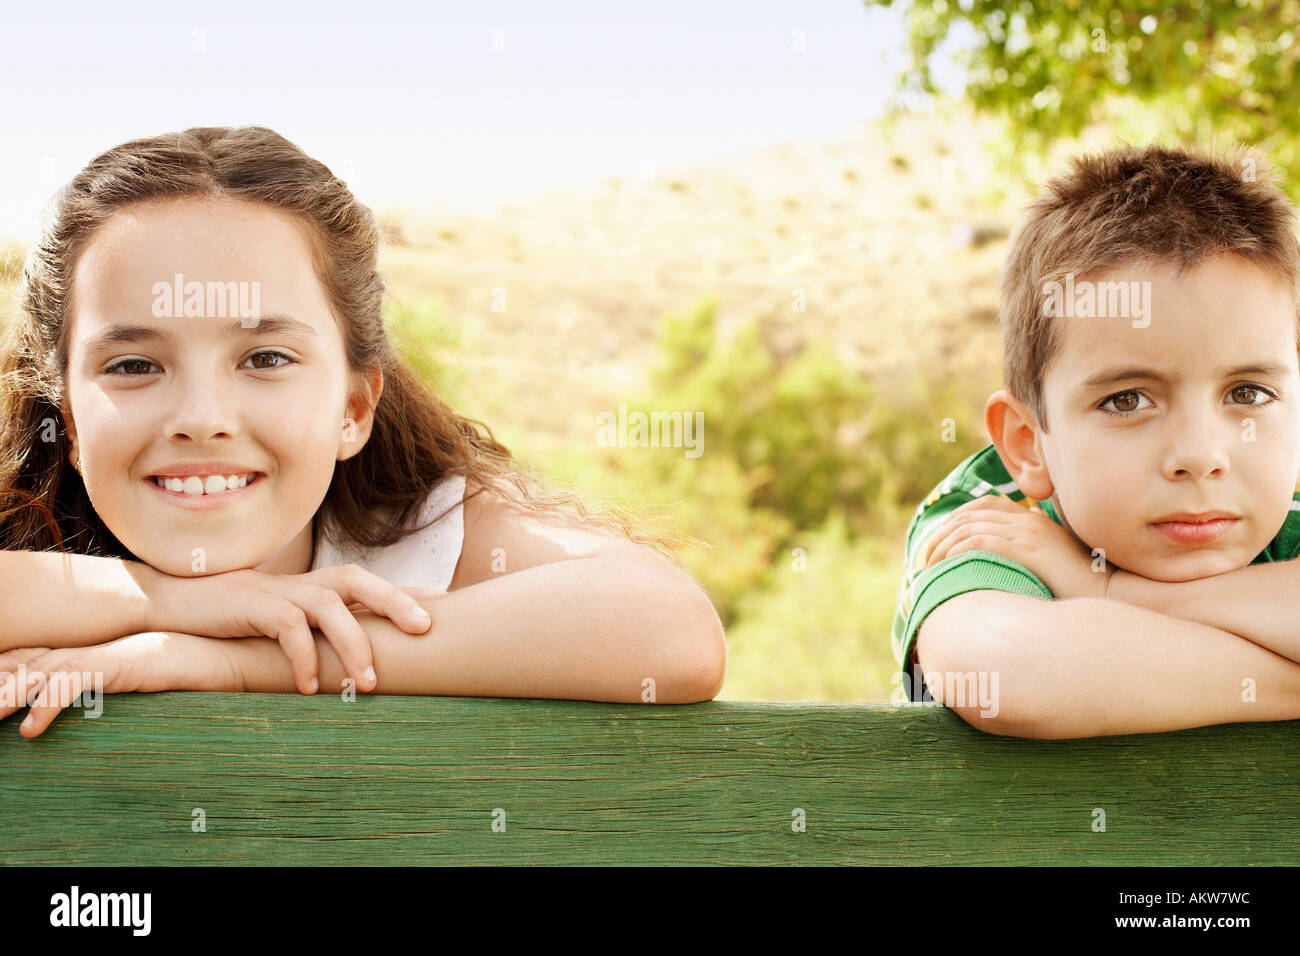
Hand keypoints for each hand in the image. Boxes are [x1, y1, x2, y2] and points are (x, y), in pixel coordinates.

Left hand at [0, 632, 239, 739]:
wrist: (226, 656)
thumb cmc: (188, 670)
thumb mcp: (141, 678)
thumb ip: (114, 684)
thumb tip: (96, 702)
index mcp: (95, 650)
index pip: (38, 656)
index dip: (10, 667)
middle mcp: (93, 647)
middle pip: (30, 663)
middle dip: (1, 681)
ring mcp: (103, 653)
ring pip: (41, 674)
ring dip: (9, 695)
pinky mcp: (117, 664)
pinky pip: (72, 684)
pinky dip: (47, 706)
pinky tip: (30, 729)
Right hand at [144, 564, 442, 695]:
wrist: (173, 606)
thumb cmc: (237, 621)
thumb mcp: (285, 624)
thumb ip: (320, 634)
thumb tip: (361, 664)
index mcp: (317, 588)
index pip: (371, 584)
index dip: (409, 593)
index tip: (448, 608)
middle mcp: (305, 584)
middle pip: (360, 580)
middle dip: (396, 601)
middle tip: (425, 630)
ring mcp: (279, 591)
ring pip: (330, 606)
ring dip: (354, 644)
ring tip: (368, 683)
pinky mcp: (252, 605)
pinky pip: (288, 628)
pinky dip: (304, 657)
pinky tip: (310, 687)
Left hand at [921, 495, 1112, 599]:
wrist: (1111, 595)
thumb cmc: (1079, 589)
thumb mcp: (1048, 565)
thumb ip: (1025, 557)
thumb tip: (995, 570)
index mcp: (1033, 519)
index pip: (984, 506)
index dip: (955, 521)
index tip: (938, 543)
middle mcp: (1028, 520)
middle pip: (970, 515)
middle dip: (941, 534)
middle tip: (925, 558)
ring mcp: (1029, 533)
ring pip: (970, 527)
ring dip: (943, 546)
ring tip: (930, 567)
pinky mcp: (1029, 549)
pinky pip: (981, 541)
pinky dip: (957, 551)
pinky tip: (946, 566)